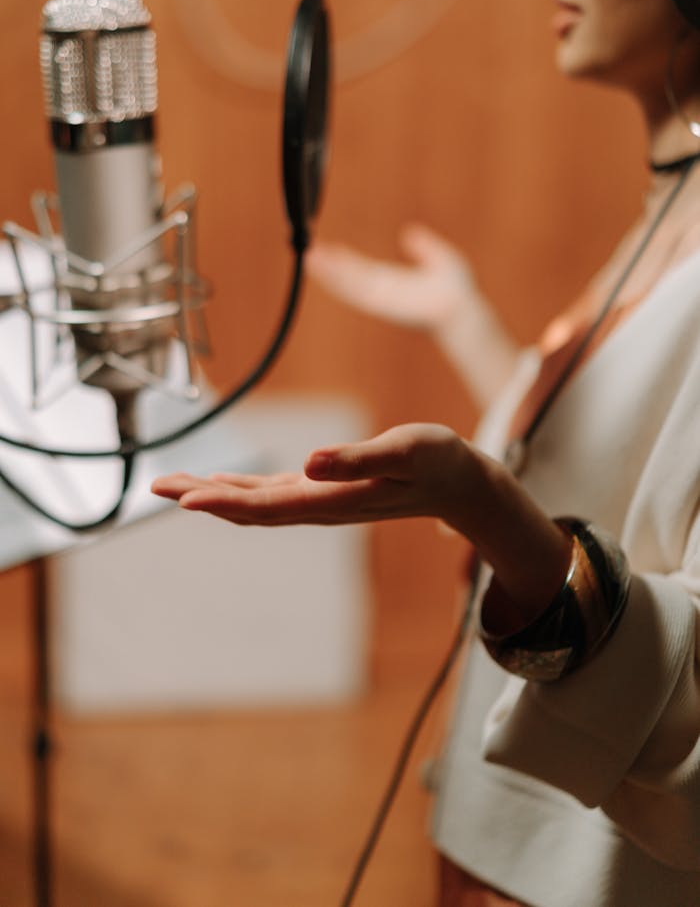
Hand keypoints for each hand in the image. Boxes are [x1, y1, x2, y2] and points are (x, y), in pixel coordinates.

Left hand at [152, 424, 474, 526]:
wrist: (460, 484)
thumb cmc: (437, 462)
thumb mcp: (404, 451)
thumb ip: (358, 459)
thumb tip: (310, 462)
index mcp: (333, 499)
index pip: (268, 505)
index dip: (224, 501)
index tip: (185, 498)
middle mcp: (319, 505)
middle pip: (249, 507)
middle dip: (202, 498)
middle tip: (156, 486)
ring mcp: (320, 501)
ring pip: (255, 502)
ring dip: (213, 495)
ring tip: (174, 486)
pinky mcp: (324, 490)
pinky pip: (271, 494)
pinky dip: (240, 489)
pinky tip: (222, 482)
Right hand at [307, 225, 518, 409]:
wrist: (460, 308)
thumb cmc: (456, 291)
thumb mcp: (440, 258)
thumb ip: (425, 247)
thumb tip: (411, 233)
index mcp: (392, 283)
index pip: (362, 271)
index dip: (342, 261)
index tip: (325, 250)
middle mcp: (383, 292)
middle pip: (349, 278)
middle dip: (328, 268)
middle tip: (307, 254)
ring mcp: (380, 297)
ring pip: (347, 283)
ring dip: (328, 272)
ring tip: (309, 258)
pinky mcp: (379, 300)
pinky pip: (353, 288)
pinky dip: (338, 278)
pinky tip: (326, 268)